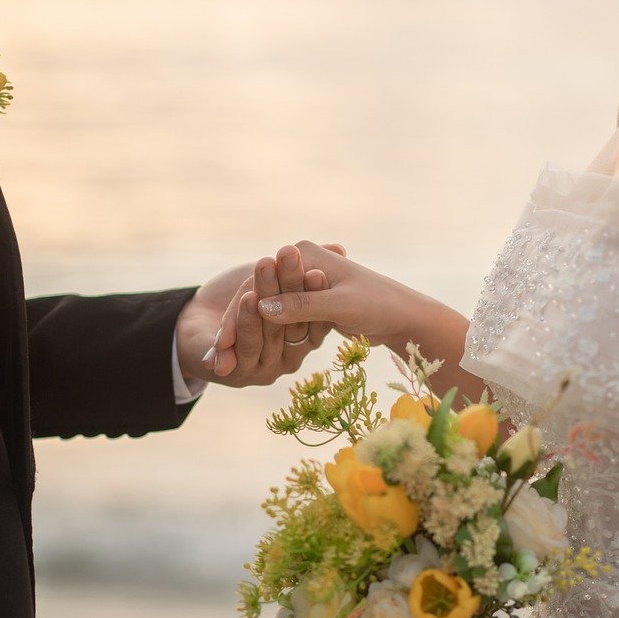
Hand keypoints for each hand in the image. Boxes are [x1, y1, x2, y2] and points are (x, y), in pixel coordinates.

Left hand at [176, 257, 329, 386]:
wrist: (196, 326)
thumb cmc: (245, 296)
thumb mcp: (277, 276)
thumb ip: (310, 267)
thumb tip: (340, 248)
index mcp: (304, 339)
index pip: (315, 317)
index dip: (316, 292)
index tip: (318, 269)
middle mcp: (288, 357)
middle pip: (291, 321)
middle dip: (289, 285)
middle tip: (290, 255)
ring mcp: (264, 368)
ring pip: (269, 332)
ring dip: (268, 297)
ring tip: (266, 267)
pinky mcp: (237, 374)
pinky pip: (244, 346)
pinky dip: (246, 321)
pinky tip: (248, 297)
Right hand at [213, 242, 426, 352]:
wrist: (403, 315)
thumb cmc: (377, 305)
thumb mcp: (339, 306)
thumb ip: (300, 306)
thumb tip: (261, 306)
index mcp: (304, 253)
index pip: (259, 286)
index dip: (239, 317)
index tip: (220, 345)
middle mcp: (299, 262)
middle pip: (258, 297)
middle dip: (236, 329)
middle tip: (215, 358)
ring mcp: (302, 281)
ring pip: (266, 310)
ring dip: (245, 336)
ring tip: (223, 363)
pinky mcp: (308, 299)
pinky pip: (279, 319)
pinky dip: (263, 337)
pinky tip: (243, 358)